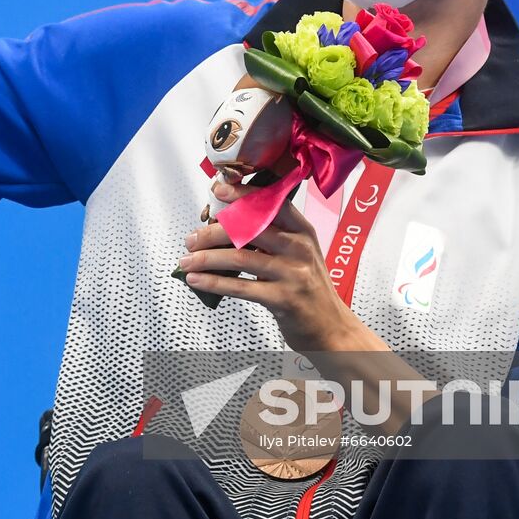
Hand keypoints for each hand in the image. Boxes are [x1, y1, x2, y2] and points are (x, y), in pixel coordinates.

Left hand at [179, 179, 353, 352]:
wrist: (331, 328)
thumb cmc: (308, 289)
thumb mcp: (298, 255)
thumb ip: (271, 238)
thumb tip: (225, 226)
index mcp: (302, 231)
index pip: (271, 203)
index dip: (243, 194)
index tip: (219, 190)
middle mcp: (300, 248)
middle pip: (249, 228)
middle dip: (212, 232)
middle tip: (191, 239)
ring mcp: (294, 274)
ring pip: (240, 258)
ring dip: (206, 258)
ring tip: (187, 261)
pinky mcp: (284, 299)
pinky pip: (241, 287)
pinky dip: (213, 282)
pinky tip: (197, 280)